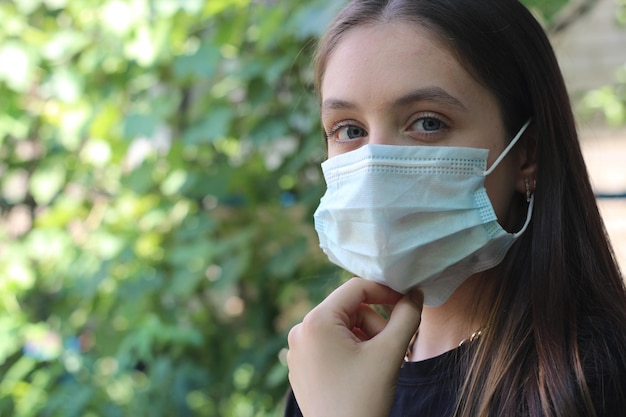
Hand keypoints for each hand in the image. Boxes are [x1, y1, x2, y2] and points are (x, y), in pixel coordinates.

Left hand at [287, 277, 422, 416]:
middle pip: (349, 309)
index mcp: (316, 321)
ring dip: (365, 339)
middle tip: (390, 350)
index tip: (408, 303)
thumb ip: (407, 316)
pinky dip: (350, 352)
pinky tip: (360, 375)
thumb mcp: (390, 352)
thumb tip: (416, 293)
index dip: (386, 291)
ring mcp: (298, 351)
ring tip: (376, 367)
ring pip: (341, 328)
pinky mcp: (301, 367)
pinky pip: (330, 345)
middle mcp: (300, 331)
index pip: (355, 288)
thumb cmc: (364, 400)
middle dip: (375, 325)